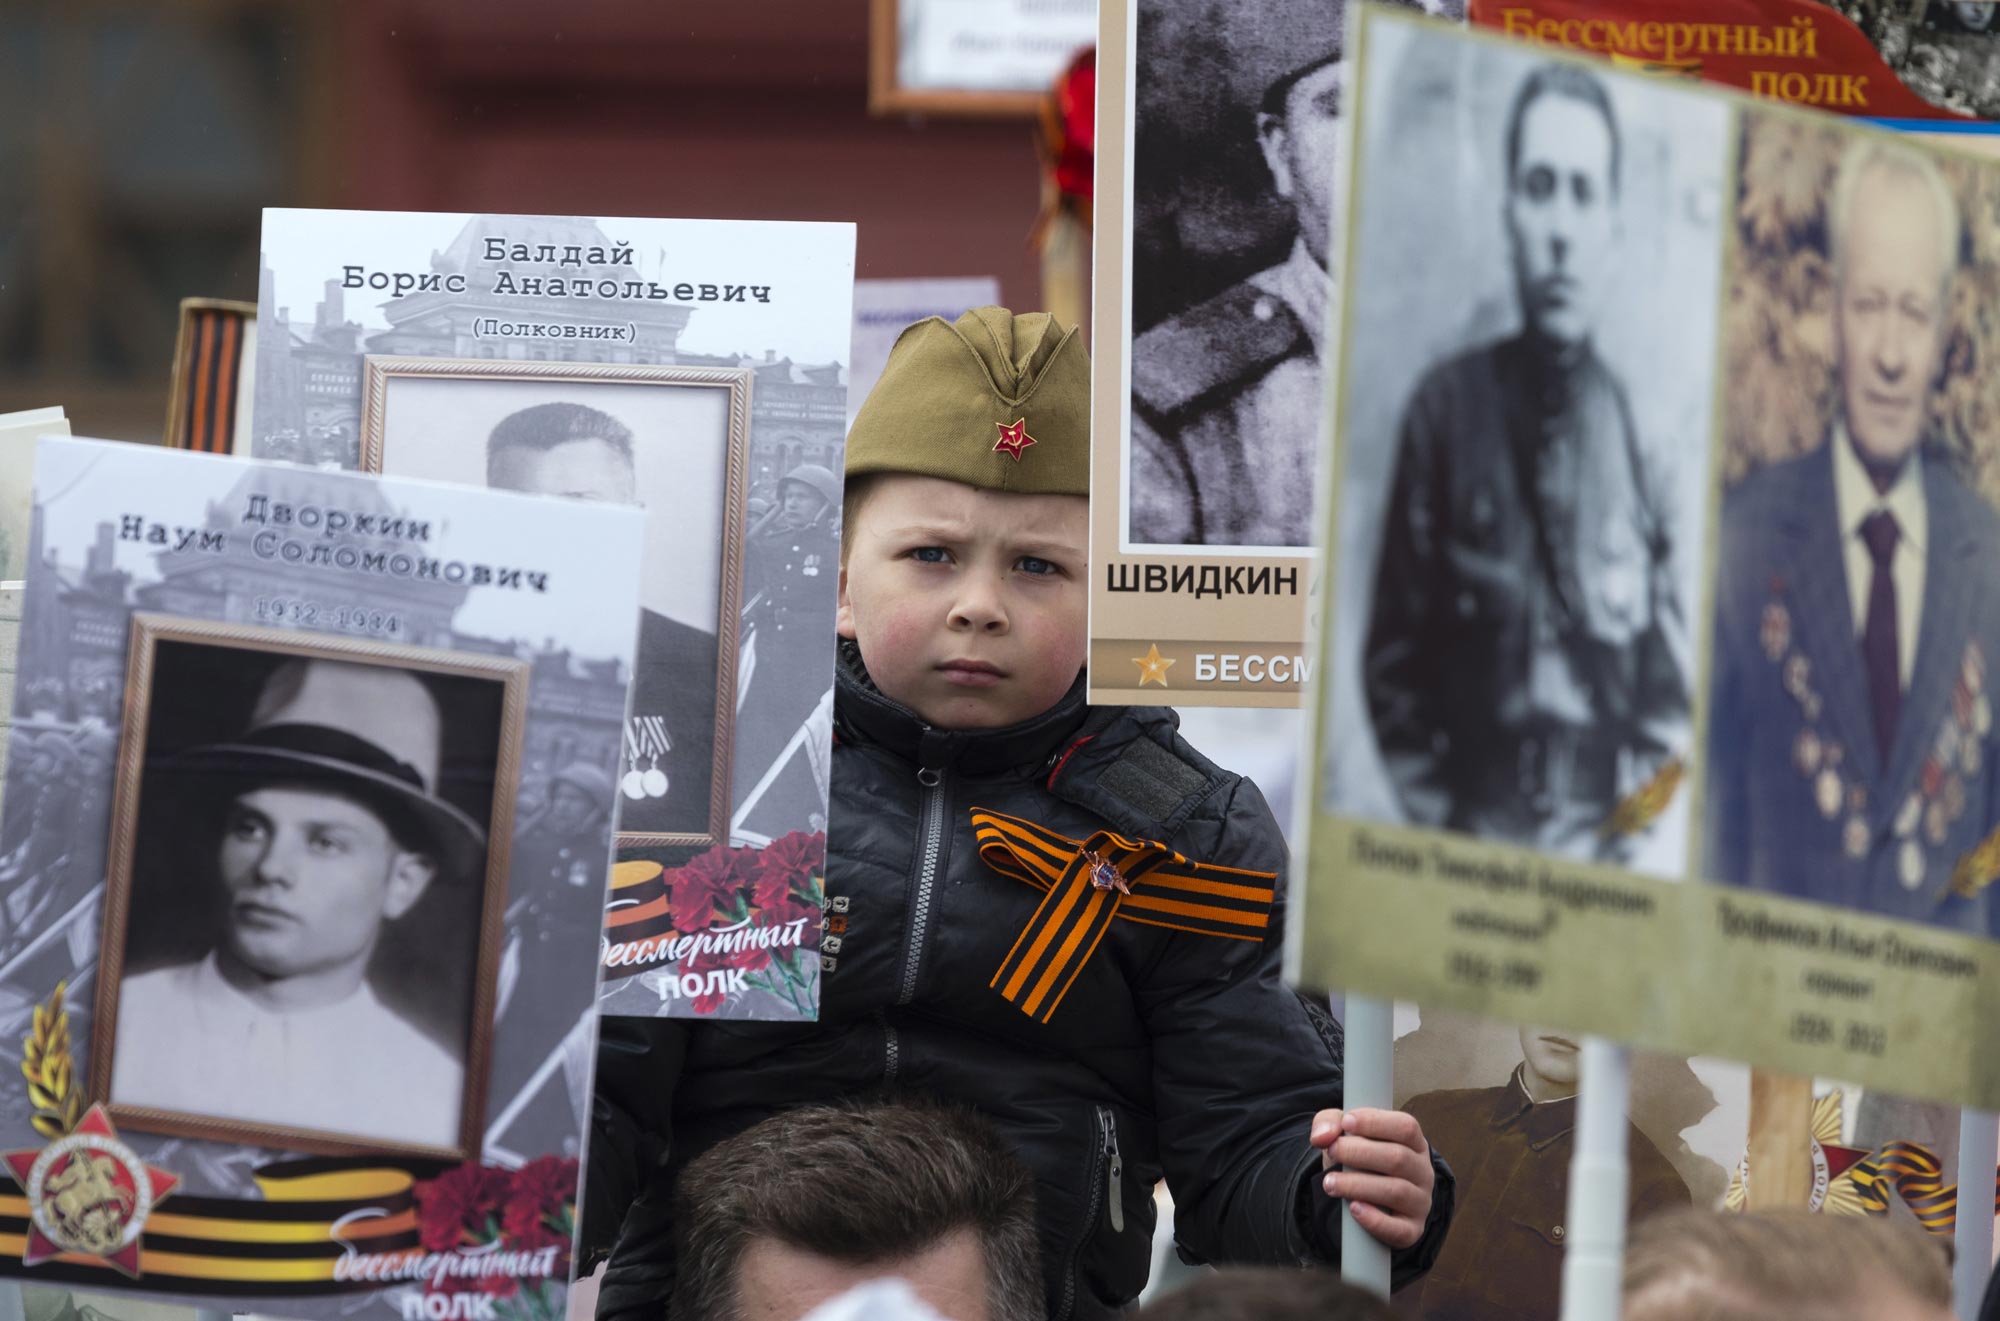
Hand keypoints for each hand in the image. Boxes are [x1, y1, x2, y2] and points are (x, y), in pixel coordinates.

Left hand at [1309, 1107, 1434, 1250]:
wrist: (1363, 1198)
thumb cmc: (1358, 1158)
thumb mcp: (1344, 1134)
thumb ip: (1329, 1123)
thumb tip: (1322, 1136)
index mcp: (1414, 1142)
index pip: (1406, 1127)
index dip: (1376, 1122)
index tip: (1346, 1122)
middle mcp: (1423, 1171)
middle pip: (1398, 1158)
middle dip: (1359, 1153)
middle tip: (1332, 1151)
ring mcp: (1420, 1202)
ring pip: (1396, 1191)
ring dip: (1358, 1185)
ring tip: (1330, 1183)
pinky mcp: (1411, 1230)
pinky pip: (1398, 1229)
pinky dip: (1375, 1220)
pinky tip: (1353, 1209)